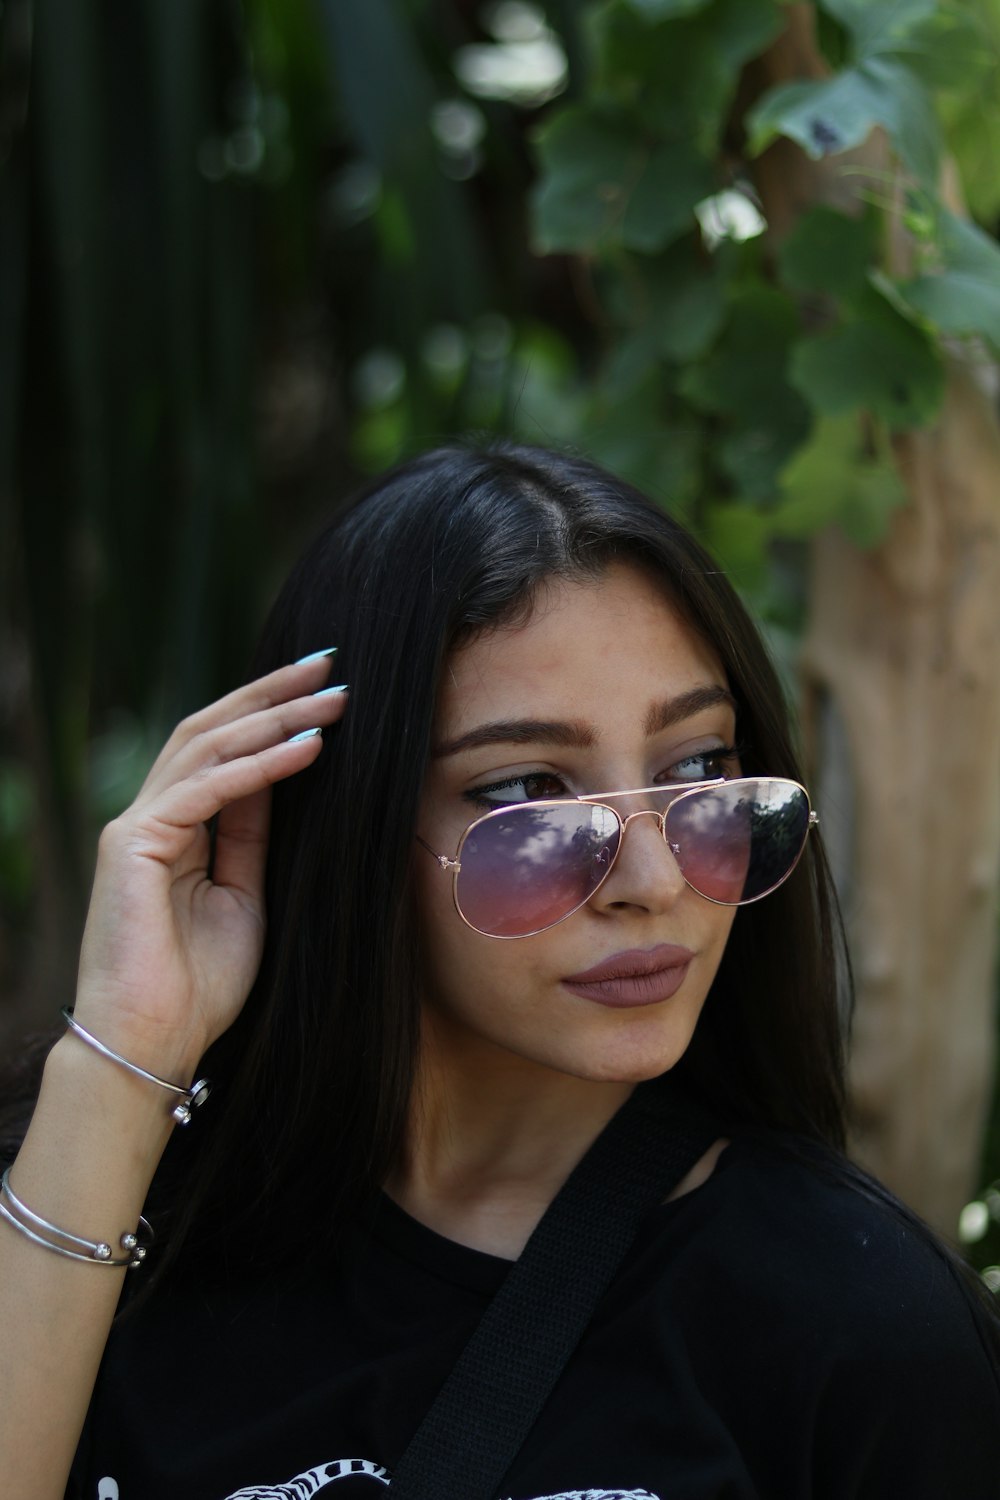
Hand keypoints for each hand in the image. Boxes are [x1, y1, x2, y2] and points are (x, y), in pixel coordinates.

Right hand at [72, 655, 346, 1078]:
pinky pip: (207, 789)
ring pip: (207, 746)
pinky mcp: (134, 844)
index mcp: (176, 827)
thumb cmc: (200, 986)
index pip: (223, 749)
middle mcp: (152, 815)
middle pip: (211, 730)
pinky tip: (307, 749)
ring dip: (274, 718)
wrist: (153, 1044)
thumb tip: (285, 776)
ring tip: (331, 699)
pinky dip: (260, 766)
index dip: (271, 713)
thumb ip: (255, 838)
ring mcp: (136, 826)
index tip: (326, 689)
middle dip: (272, 694)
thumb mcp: (246, 898)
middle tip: (329, 666)